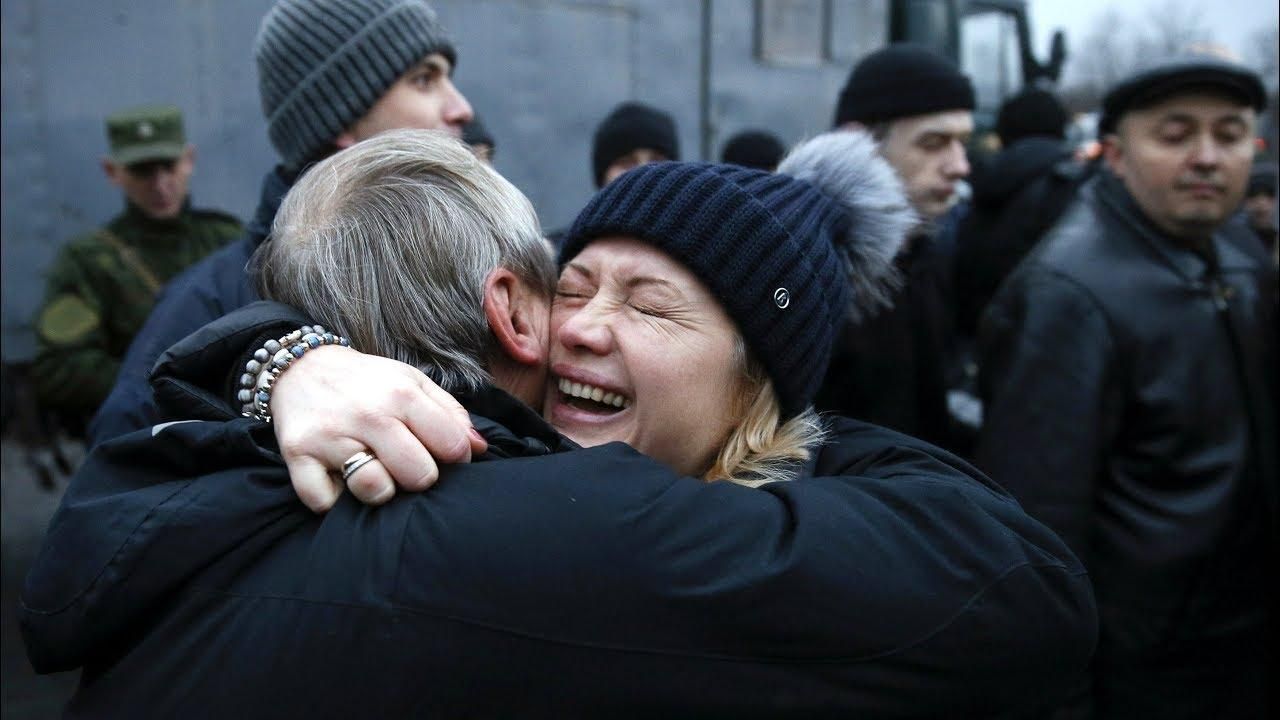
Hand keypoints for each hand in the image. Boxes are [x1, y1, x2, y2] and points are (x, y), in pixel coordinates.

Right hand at [269, 346, 486, 511]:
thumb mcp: (412, 383)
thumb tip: (479, 449)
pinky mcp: (297, 455)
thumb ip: (449, 413)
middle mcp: (367, 414)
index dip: (455, 459)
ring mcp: (331, 436)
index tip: (443, 457)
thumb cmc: (367, 383)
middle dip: (419, 478)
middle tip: (407, 468)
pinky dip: (333, 501)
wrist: (300, 366)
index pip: (451, 445)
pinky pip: (324, 502)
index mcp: (402, 394)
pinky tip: (338, 481)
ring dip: (379, 492)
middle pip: (417, 475)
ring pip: (374, 490)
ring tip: (374, 475)